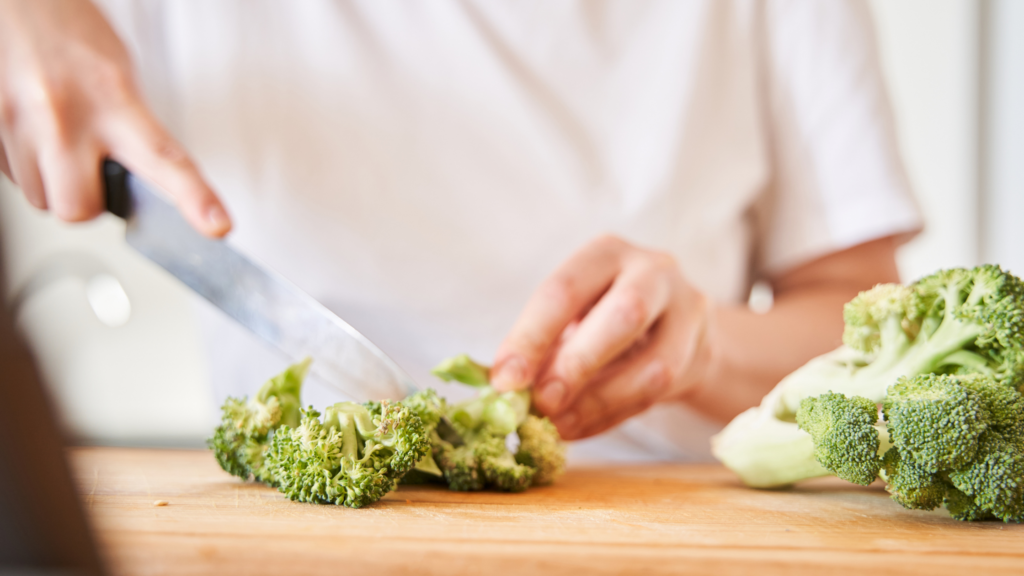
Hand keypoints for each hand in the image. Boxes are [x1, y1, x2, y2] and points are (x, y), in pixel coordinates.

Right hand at [0, 0, 229, 235]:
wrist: (13, 2)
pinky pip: (14, 178)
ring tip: (61, 144)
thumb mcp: (118, 74)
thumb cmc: (67, 30)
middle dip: (90, 202)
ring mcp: (16, 124)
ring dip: (56, 185)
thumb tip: (147, 181)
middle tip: (96, 174)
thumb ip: (133, 129)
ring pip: (41, 199)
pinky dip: (30, 167)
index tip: (218, 226)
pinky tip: (37, 134)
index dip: (194, 197)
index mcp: (111, 96)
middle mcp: (62, 115)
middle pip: (78, 208)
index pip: (163, 158)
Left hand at [491, 235, 713, 439]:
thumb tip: (502, 387)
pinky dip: (613, 417)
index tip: (506, 380)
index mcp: (605, 253)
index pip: (565, 289)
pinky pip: (660, 393)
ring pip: (655, 364)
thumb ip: (540, 346)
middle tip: (542, 403)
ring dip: (600, 401)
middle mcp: (653, 270)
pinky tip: (580, 428)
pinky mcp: (701, 351)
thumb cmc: (603, 317)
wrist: (673, 325)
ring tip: (559, 425)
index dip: (532, 336)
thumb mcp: (570, 316)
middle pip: (625, 314)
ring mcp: (686, 310)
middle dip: (578, 364)